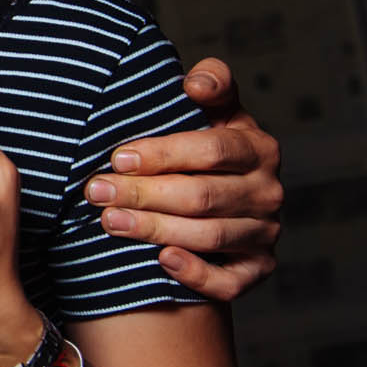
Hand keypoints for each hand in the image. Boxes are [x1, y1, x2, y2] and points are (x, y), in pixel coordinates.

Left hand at [80, 57, 282, 300]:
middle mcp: (268, 192)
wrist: (216, 197)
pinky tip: (161, 260)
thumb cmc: (203, 148)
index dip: (163, 154)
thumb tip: (196, 84)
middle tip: (97, 192)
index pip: (213, 150)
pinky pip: (228, 282)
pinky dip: (196, 274)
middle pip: (202, 196)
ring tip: (110, 221)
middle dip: (144, 194)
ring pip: (208, 237)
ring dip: (155, 229)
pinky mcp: (256, 270)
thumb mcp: (213, 110)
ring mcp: (264, 234)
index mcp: (260, 148)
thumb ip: (212, 84)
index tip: (118, 158)